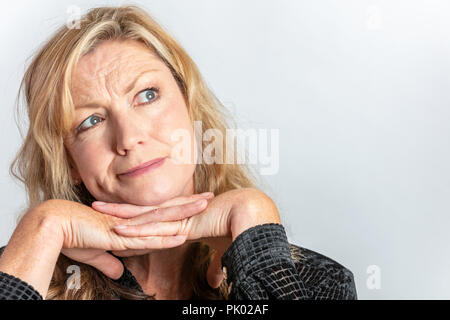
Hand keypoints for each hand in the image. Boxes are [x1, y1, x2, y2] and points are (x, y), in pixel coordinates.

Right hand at [35, 193, 212, 279]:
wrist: (55, 226)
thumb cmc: (74, 236)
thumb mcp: (98, 253)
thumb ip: (112, 261)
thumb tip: (120, 271)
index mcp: (131, 221)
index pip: (160, 213)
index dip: (178, 208)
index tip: (194, 204)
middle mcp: (134, 220)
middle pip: (167, 210)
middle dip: (190, 204)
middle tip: (210, 197)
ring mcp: (129, 227)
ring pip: (163, 219)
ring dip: (184, 214)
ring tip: (205, 206)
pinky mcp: (120, 237)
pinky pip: (147, 238)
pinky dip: (165, 238)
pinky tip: (181, 235)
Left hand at [92, 188, 280, 287]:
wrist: (253, 214)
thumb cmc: (241, 229)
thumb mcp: (223, 252)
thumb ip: (215, 265)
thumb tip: (214, 279)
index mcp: (184, 220)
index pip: (154, 220)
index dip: (135, 220)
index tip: (118, 221)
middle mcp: (178, 215)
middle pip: (142, 212)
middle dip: (119, 210)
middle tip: (96, 207)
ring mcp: (179, 216)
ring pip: (143, 215)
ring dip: (119, 214)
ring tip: (96, 210)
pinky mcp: (184, 222)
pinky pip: (156, 225)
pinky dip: (136, 227)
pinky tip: (118, 228)